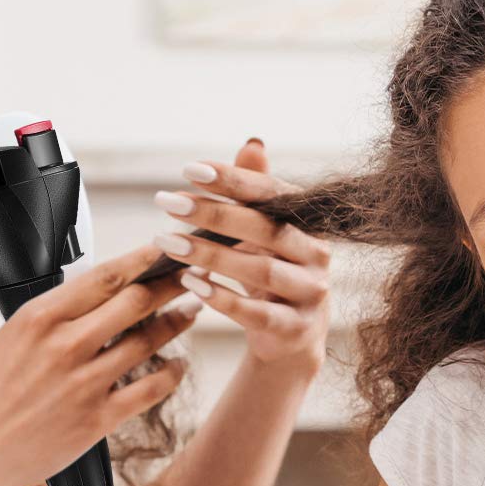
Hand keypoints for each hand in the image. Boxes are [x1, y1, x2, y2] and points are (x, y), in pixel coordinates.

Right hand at [0, 243, 197, 485]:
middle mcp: (63, 345)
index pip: (103, 276)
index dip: (141, 259)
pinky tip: (178, 365)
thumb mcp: (1, 345)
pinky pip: (149, 390)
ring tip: (191, 310)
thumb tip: (78, 308)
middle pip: (135, 301)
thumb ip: (42, 324)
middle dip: (170, 283)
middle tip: (190, 273)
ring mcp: (83, 383)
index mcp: (36, 319)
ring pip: (147, 341)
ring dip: (176, 322)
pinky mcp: (95, 421)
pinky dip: (171, 374)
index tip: (162, 249)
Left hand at [152, 139, 330, 374]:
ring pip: (260, 269)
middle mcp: (317, 254)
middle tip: (167, 202)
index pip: (271, 194)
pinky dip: (222, 298)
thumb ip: (256, 194)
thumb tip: (253, 144)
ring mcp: (310, 293)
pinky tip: (191, 284)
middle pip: (264, 228)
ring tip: (168, 243)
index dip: (233, 179)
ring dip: (211, 255)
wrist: (292, 341)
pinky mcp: (297, 330)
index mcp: (308, 223)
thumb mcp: (263, 235)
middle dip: (213, 213)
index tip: (188, 169)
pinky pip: (257, 313)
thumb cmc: (271, 276)